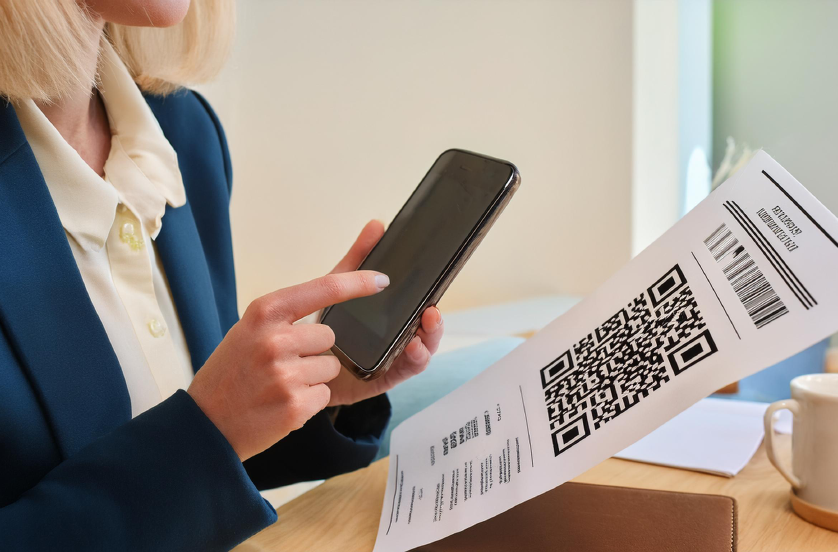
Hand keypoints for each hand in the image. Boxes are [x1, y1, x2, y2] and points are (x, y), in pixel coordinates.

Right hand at [187, 270, 389, 460]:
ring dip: (314, 378)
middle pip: (330, 336)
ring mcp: (284, 374)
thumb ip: (297, 304)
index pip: (324, 288)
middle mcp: (274, 339)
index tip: (382, 280)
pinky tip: (280, 404)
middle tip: (281, 365)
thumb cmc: (233, 369)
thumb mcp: (254, 326)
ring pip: (331, 367)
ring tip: (279, 385)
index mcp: (264, 312)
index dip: (358, 282)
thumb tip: (342, 275)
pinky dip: (309, 402)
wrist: (204, 423)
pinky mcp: (294, 405)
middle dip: (316, 351)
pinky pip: (324, 394)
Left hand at [325, 221, 444, 405]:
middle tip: (432, 310)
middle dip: (434, 322)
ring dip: (429, 339)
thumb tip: (377, 224)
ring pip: (421, 351)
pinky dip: (414, 359)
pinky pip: (405, 371)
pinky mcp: (383, 378)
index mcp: (392, 318)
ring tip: (426, 326)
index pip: (418, 307)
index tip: (434, 291)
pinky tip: (411, 348)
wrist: (299, 365)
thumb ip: (358, 259)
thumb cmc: (322, 328)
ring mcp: (392, 359)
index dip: (430, 299)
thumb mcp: (339, 288)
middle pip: (426, 330)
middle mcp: (397, 338)